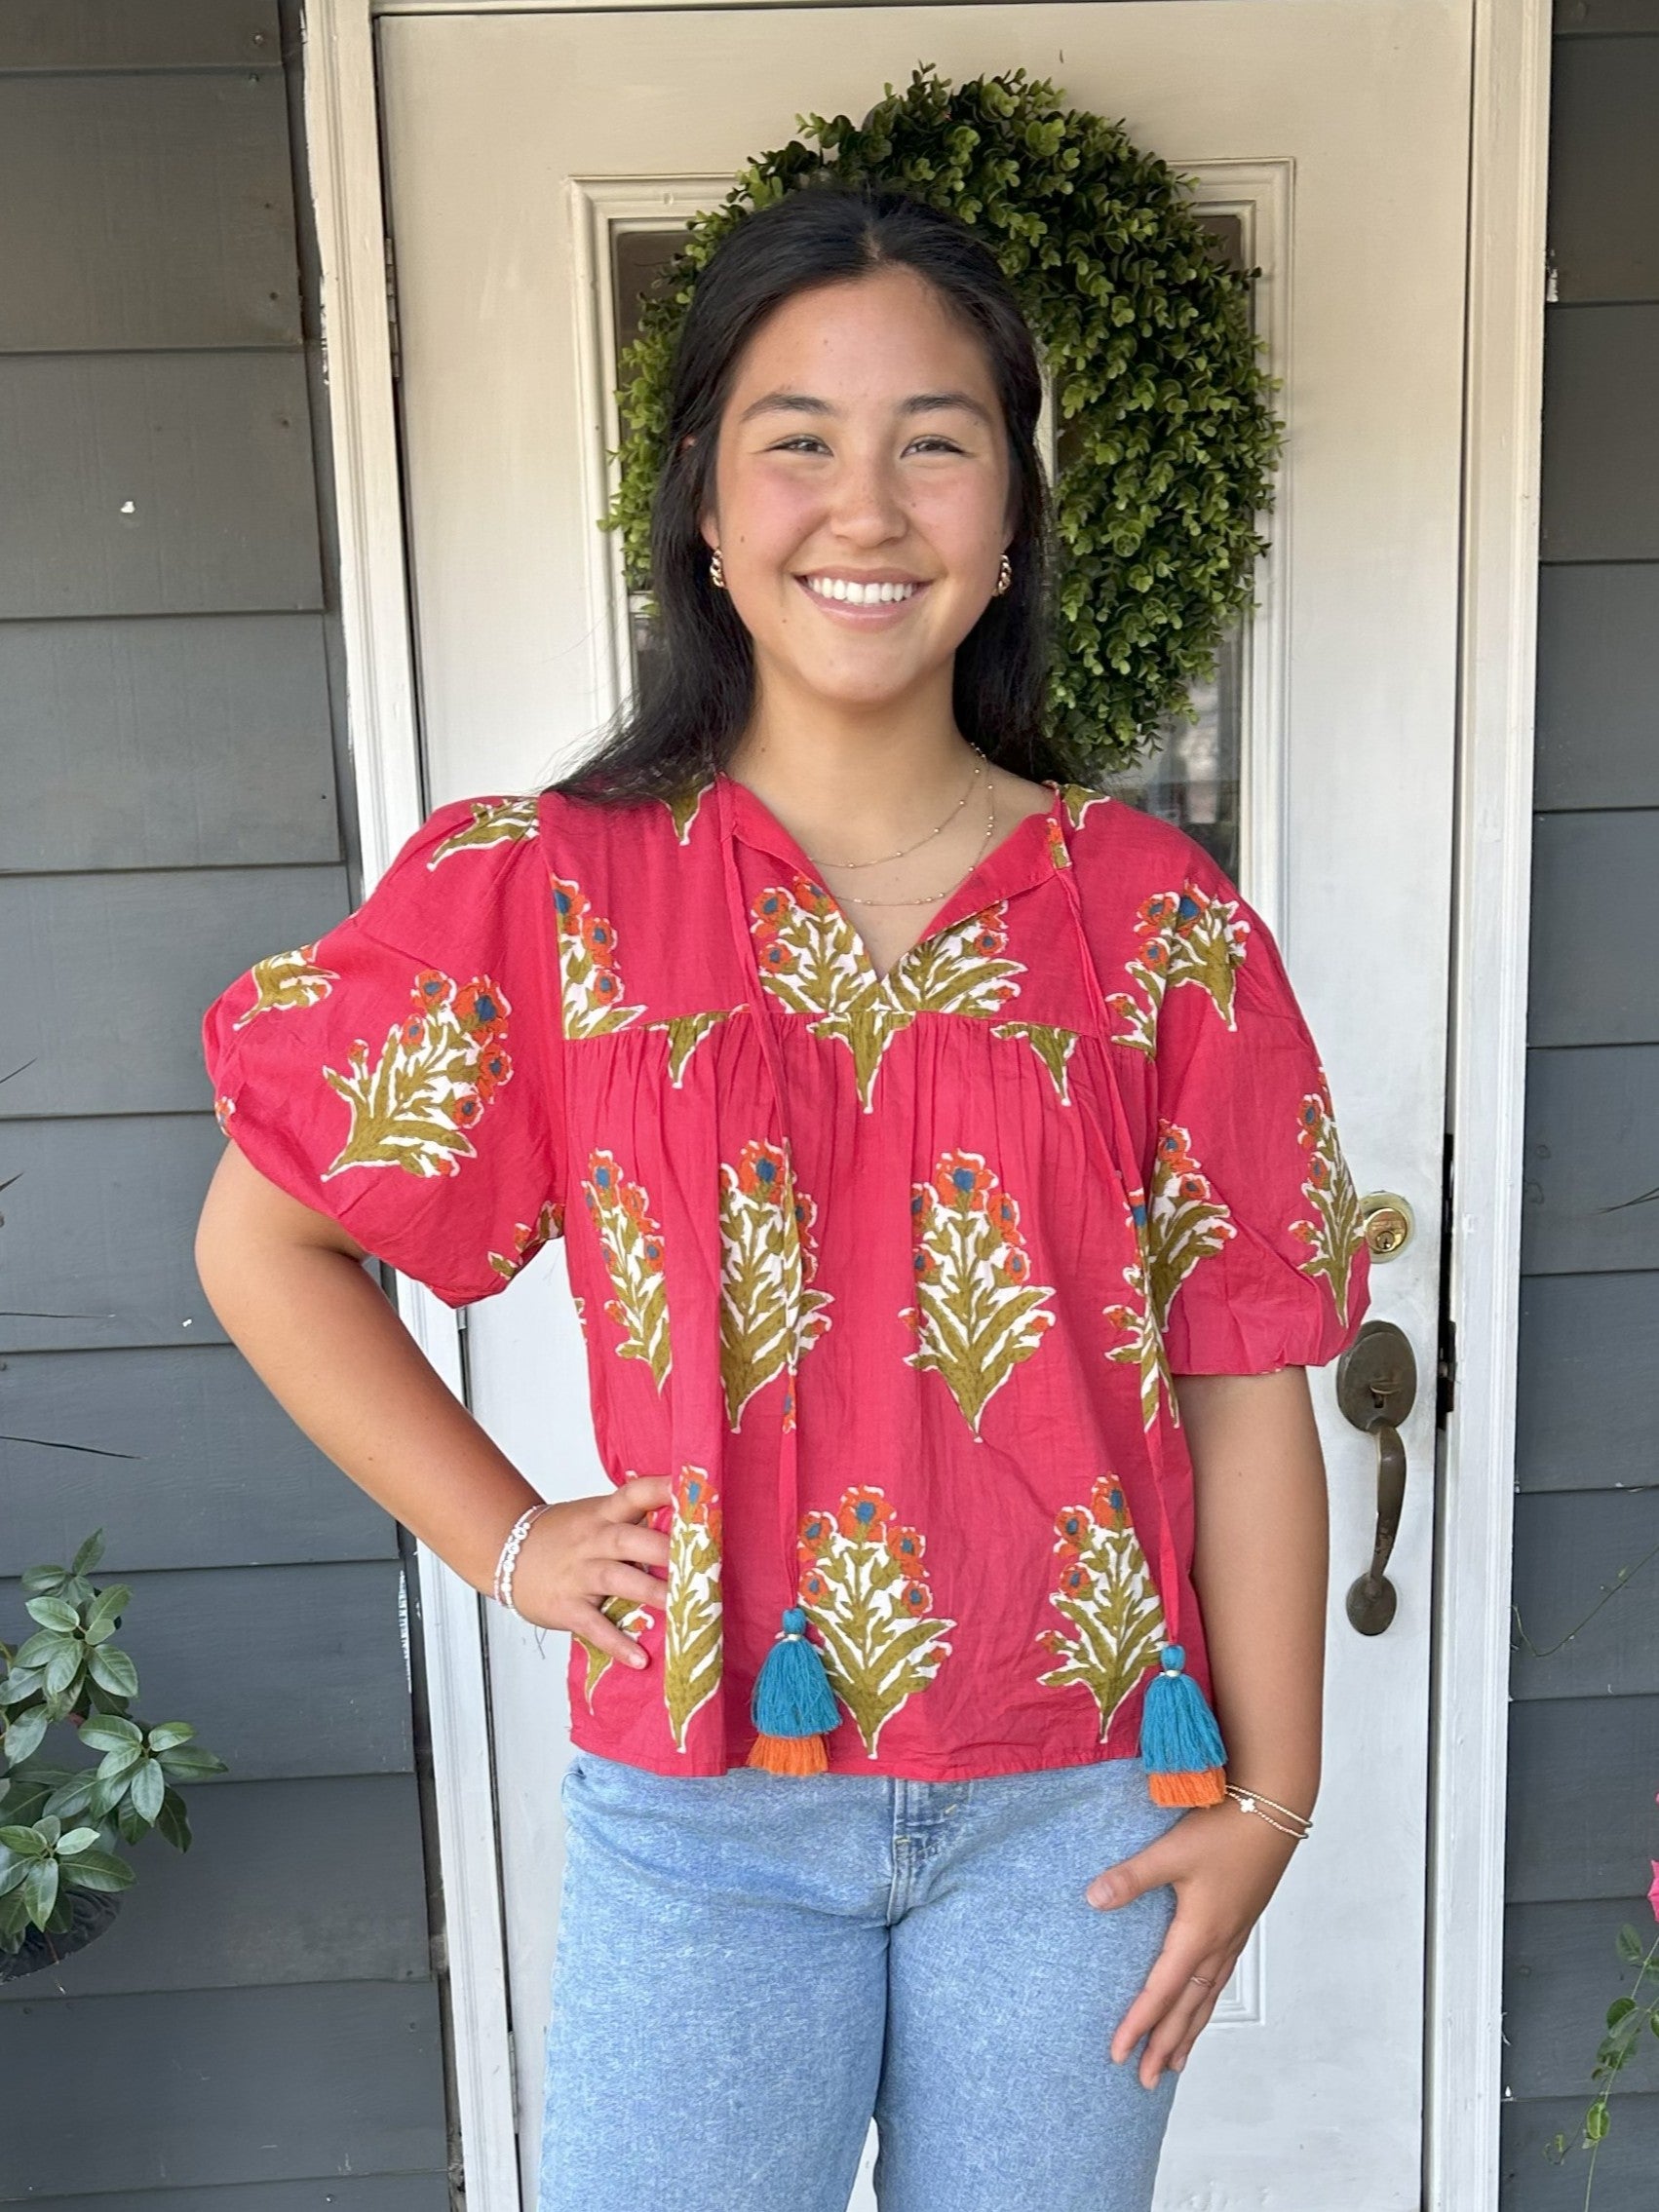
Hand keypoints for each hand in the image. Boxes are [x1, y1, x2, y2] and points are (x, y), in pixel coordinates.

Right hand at [506, 1476, 674, 1667]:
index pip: (634, 1494)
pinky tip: (639, 1657)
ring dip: (651, 1592)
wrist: (507, 1553)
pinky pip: (594, 1625)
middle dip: (665, 1549)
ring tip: (681, 1608)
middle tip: (702, 1562)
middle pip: (629, 1539)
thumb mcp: (594, 1518)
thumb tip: (685, 1523)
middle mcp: (592, 1540)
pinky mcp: (567, 1606)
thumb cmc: (562, 1537)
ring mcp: (578, 1573)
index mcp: (603, 1514)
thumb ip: (632, 1520)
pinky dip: (617, 1642)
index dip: (661, 1489)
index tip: (692, 1490)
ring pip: (617, 1579)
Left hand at [1087, 1799, 1302, 2087]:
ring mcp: (1233, 1934)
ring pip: (1208, 1998)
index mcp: (1199, 1933)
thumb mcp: (1172, 1851)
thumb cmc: (1226, 1828)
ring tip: (1176, 2063)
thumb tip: (1092, 1899)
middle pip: (1188, 2008)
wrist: (1275, 1810)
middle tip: (1146, 2081)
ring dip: (1189, 2031)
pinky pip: (1220, 1978)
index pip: (1162, 1991)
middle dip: (1166, 2045)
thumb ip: (1132, 1877)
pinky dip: (1207, 2003)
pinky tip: (1203, 2004)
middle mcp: (1218, 1943)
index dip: (1139, 2024)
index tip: (1118, 2054)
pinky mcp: (1241, 1921)